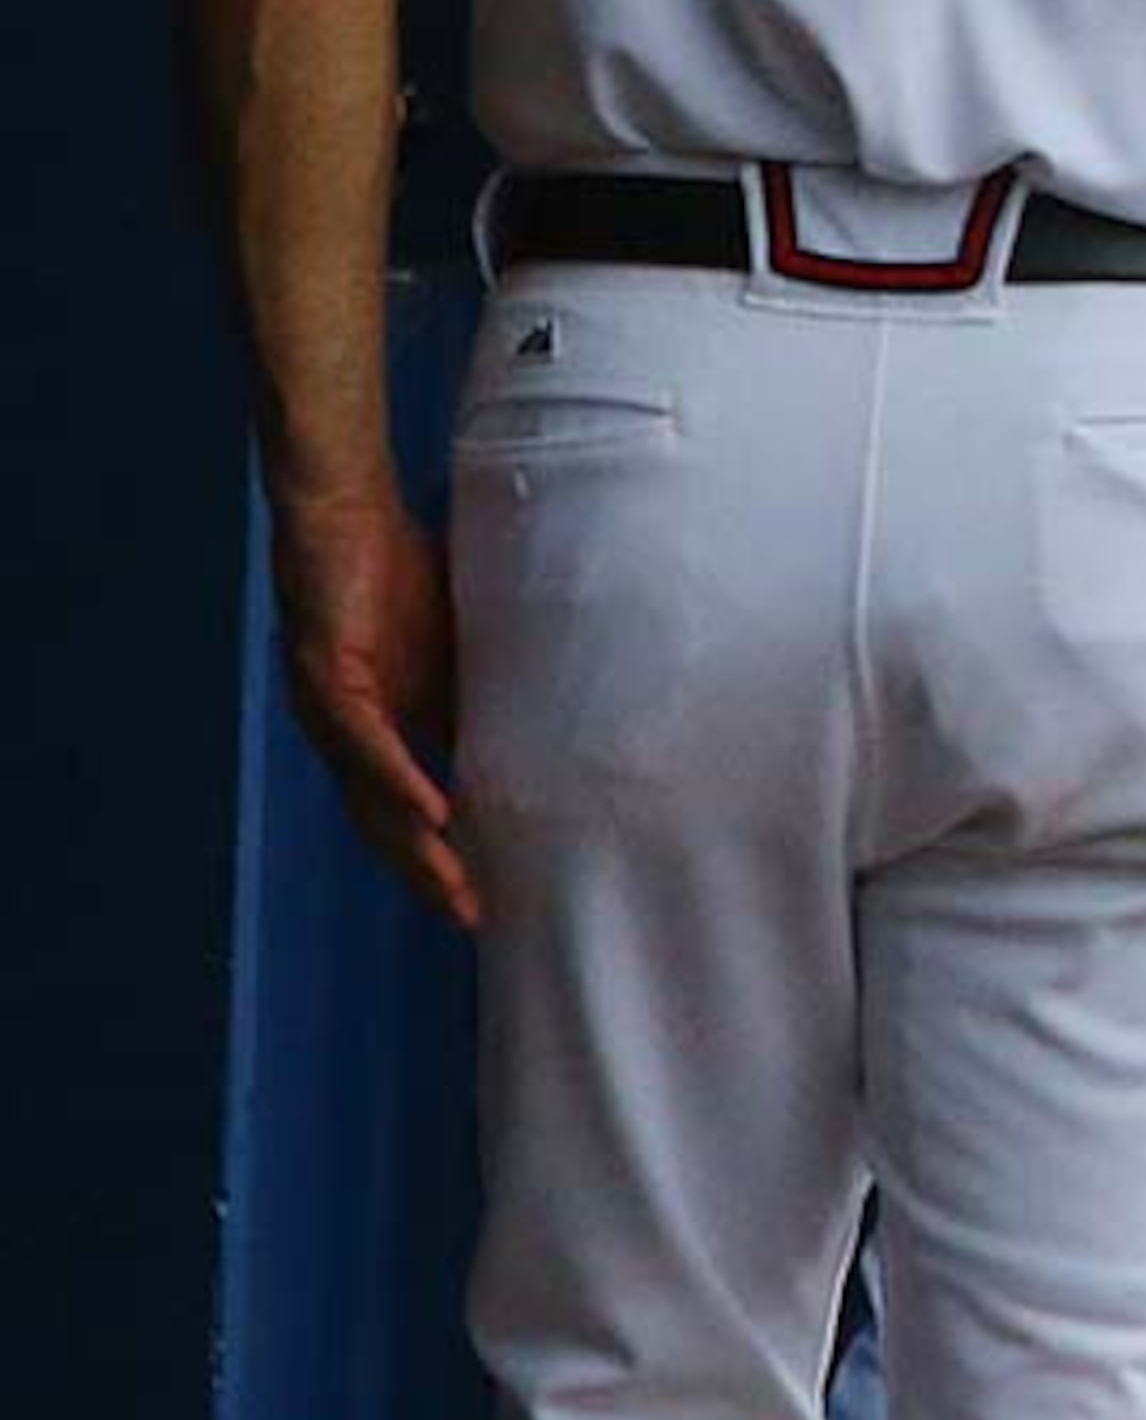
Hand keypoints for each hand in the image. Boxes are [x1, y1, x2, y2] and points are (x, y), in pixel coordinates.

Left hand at [270, 488, 478, 928]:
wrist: (341, 502)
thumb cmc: (397, 564)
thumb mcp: (456, 642)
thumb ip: (480, 687)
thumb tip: (546, 720)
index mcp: (378, 725)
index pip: (407, 809)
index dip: (438, 855)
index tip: (482, 896)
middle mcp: (346, 730)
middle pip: (384, 822)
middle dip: (427, 873)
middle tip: (472, 916)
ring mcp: (330, 708)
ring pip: (372, 796)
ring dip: (414, 846)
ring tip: (454, 886)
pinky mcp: (326, 675)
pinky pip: (366, 743)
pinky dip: (398, 781)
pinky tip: (432, 815)